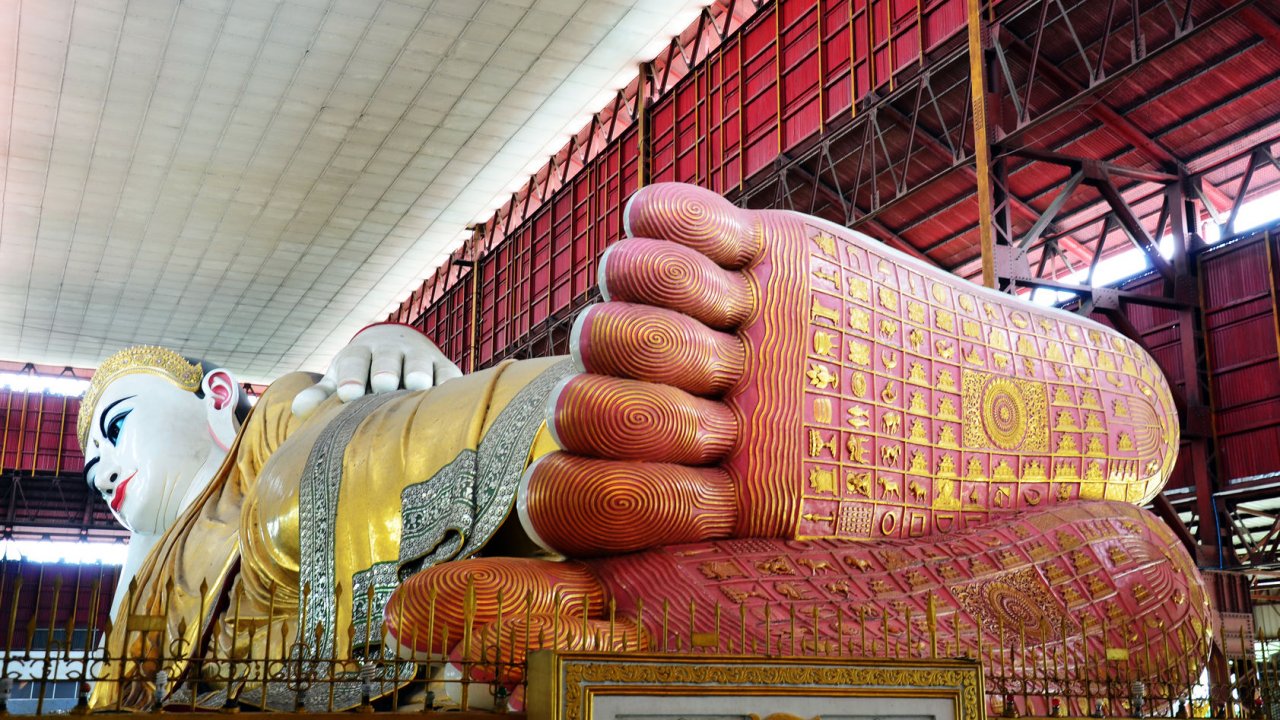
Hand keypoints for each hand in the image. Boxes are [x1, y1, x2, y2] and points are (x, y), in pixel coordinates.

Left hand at [292, 323, 462, 417]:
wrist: (399, 347)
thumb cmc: (362, 376)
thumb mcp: (341, 380)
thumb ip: (322, 395)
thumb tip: (299, 409)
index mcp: (360, 354)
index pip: (354, 360)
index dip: (351, 375)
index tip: (347, 393)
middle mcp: (390, 351)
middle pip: (386, 358)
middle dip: (384, 369)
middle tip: (383, 385)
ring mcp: (419, 356)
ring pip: (419, 361)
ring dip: (418, 371)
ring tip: (417, 385)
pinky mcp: (444, 366)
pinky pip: (448, 373)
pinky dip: (449, 382)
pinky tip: (449, 394)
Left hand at [522, 183, 1176, 555]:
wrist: (999, 430)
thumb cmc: (902, 518)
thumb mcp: (772, 580)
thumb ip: (631, 589)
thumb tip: (438, 613)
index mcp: (664, 500)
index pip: (562, 497)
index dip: (618, 495)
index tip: (717, 498)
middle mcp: (665, 412)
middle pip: (576, 393)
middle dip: (646, 409)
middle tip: (733, 416)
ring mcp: (699, 326)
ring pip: (606, 298)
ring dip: (662, 316)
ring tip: (737, 336)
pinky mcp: (740, 252)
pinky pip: (654, 213)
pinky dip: (681, 224)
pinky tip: (741, 255)